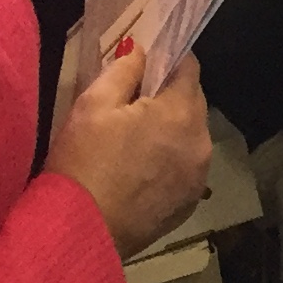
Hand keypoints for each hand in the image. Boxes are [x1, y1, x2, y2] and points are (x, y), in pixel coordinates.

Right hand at [45, 45, 214, 251]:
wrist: (81, 232)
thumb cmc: (83, 162)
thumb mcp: (93, 104)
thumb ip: (124, 70)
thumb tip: (140, 50)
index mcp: (181, 113)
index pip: (189, 68)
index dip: (168, 59)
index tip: (146, 61)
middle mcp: (201, 143)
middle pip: (193, 102)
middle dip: (169, 95)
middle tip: (133, 99)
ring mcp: (198, 177)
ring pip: (190, 135)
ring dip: (171, 128)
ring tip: (134, 136)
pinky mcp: (188, 204)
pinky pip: (185, 167)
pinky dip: (170, 160)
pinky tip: (140, 168)